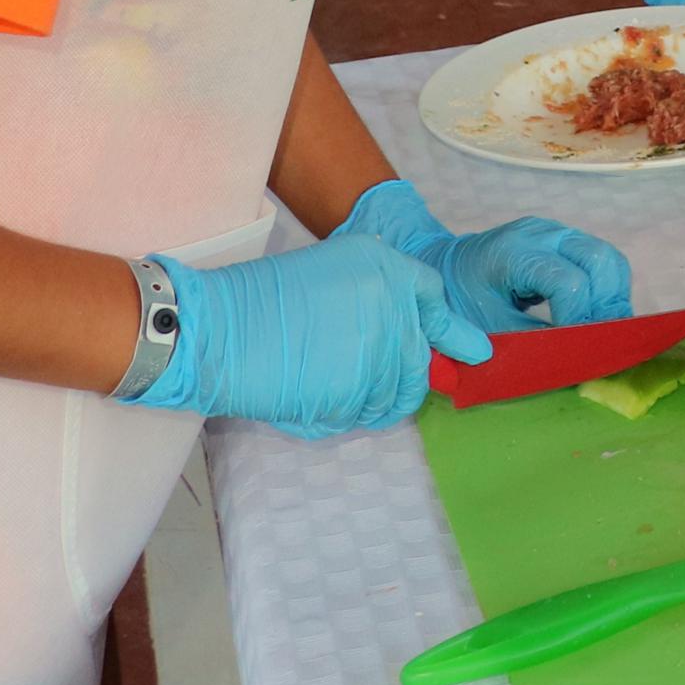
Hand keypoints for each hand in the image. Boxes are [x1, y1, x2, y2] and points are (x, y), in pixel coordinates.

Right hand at [132, 218, 487, 437]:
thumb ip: (378, 293)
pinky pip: (359, 416)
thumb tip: (415, 330)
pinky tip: (309, 398)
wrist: (211, 329)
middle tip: (357, 378)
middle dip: (397, 378)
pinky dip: (338, 416)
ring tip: (324, 384)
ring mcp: (376, 351)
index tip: (473, 352)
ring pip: (392, 395)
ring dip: (366, 400)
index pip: (434, 301)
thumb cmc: (261, 299)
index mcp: (387, 268)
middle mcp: (392, 306)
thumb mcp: (331, 269)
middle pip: (418, 360)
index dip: (450, 331)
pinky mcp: (352, 391)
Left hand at [339, 178, 632, 334]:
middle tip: (603, 340)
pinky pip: (601, 260)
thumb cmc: (457, 300)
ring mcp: (557, 231)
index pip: (569, 282)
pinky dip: (606, 289)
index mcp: (515, 253)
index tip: (577, 349)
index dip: (580, 319)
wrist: (440, 264)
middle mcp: (543, 234)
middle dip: (608, 304)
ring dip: (613, 296)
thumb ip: (531, 344)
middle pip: (601, 260)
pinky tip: (595, 315)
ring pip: (608, 258)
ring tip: (603, 330)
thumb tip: (575, 365)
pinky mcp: (564, 240)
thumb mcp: (487, 328)